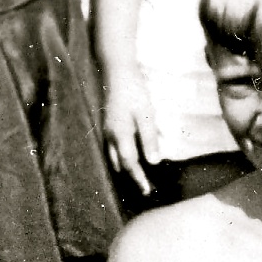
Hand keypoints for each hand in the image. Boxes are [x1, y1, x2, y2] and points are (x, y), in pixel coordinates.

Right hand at [101, 66, 161, 196]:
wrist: (117, 71)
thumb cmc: (134, 91)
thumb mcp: (147, 114)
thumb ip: (149, 138)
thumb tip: (154, 162)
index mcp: (121, 134)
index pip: (130, 163)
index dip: (138, 178)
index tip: (146, 190)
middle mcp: (111, 135)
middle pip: (120, 163)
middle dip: (131, 175)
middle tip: (143, 186)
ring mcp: (107, 130)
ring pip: (113, 156)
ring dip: (125, 167)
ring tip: (136, 174)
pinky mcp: (107, 124)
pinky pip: (111, 147)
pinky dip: (120, 156)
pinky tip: (128, 154)